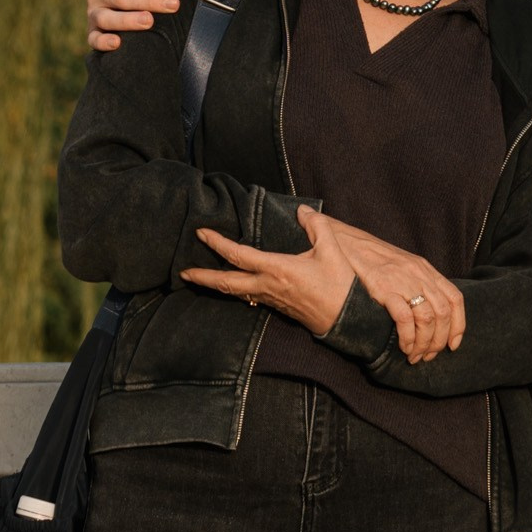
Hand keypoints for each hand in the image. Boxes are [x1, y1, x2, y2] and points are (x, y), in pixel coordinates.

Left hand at [183, 207, 360, 337]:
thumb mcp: (331, 250)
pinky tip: (232, 286)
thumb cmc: (340, 286)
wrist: (349, 321)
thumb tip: (301, 210)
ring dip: (216, 285)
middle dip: (203, 277)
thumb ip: (316, 226)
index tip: (201, 233)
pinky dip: (234, 291)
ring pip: (236, 293)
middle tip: (183, 273)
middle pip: (227, 283)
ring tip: (199, 278)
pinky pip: (249, 298)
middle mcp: (268, 286)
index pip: (239, 255)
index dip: (218, 243)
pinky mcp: (278, 307)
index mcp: (277, 269)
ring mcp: (271, 299)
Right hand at [324, 221, 466, 363]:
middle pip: (443, 313)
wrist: (345, 242)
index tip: (453, 345)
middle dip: (439, 341)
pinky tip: (403, 346)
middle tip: (428, 356)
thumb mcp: (402, 265)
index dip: (459, 325)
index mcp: (425, 269)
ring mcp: (402, 280)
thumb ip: (417, 283)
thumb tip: (428, 313)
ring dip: (424, 343)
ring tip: (414, 356)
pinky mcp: (383, 288)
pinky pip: (405, 318)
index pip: (455, 298)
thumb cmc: (371, 257)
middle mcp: (419, 274)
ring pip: (428, 318)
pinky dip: (408, 337)